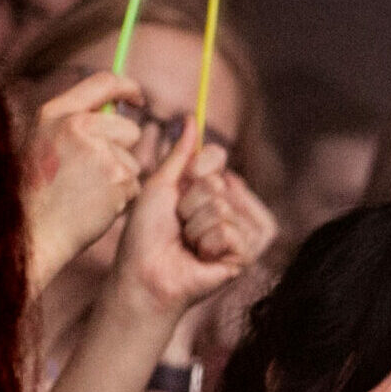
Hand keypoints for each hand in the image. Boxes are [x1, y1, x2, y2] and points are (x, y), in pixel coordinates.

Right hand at [22, 71, 144, 291]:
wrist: (33, 231)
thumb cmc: (36, 193)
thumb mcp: (43, 144)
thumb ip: (74, 125)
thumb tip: (116, 110)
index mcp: (55, 113)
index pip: (102, 83)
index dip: (127, 87)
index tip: (138, 97)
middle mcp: (77, 125)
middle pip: (130, 128)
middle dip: (123, 151)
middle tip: (93, 174)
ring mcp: (99, 151)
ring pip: (133, 160)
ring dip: (120, 178)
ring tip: (87, 192)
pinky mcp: (116, 176)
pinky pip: (134, 184)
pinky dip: (122, 197)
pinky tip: (95, 205)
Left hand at [110, 127, 275, 319]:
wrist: (144, 274)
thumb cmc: (145, 234)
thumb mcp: (160, 186)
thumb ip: (180, 154)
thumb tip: (191, 118)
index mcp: (211, 191)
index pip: (219, 159)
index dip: (198, 167)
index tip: (183, 180)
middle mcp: (230, 208)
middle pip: (220, 183)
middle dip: (190, 202)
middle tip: (178, 223)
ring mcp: (241, 233)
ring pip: (224, 208)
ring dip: (196, 225)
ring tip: (187, 243)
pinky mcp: (246, 255)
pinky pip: (231, 232)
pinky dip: (208, 242)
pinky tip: (200, 257)